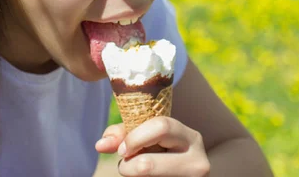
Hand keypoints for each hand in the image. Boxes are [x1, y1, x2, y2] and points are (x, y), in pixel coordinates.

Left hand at [95, 117, 210, 175]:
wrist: (182, 175)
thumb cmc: (162, 154)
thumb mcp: (149, 139)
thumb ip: (124, 135)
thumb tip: (100, 145)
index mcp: (191, 138)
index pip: (161, 127)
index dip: (134, 138)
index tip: (122, 150)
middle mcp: (198, 161)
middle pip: (147, 164)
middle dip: (128, 166)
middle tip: (125, 166)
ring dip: (133, 176)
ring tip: (139, 173)